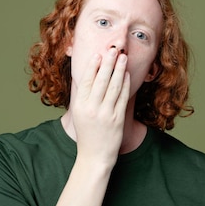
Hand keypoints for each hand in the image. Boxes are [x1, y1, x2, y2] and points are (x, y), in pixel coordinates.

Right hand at [69, 47, 130, 165]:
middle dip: (108, 63)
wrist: (95, 155)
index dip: (93, 66)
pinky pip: (123, 98)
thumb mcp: (78, 112)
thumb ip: (81, 94)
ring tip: (123, 57)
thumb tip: (85, 74)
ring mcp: (106, 114)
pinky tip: (127, 75)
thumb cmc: (86, 132)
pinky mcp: (117, 119)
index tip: (98, 54)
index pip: (87, 81)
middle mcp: (92, 109)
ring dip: (119, 70)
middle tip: (114, 50)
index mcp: (80, 105)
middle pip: (101, 81)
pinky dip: (125, 85)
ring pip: (114, 87)